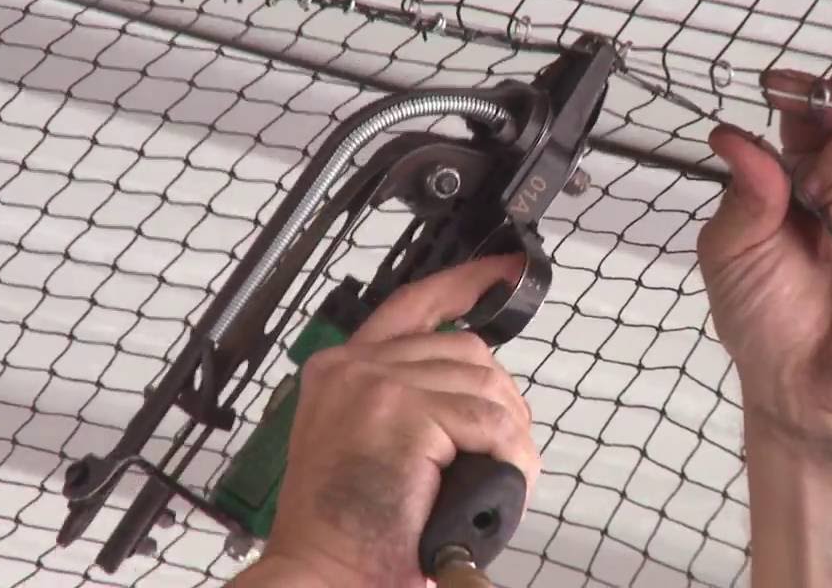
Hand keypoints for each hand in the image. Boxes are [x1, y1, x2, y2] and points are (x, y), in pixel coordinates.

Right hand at [238, 256, 539, 587]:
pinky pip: (488, 422)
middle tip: (505, 447)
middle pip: (466, 349)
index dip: (465, 284)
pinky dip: (509, 456)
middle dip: (501, 398)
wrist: (322, 572)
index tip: (504, 272)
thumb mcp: (368, 447)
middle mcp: (353, 368)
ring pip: (484, 387)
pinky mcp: (403, 412)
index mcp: (341, 371)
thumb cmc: (347, 531)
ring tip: (501, 479)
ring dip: (509, 437)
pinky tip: (499, 484)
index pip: (414, 306)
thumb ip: (407, 403)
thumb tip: (474, 391)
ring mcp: (376, 385)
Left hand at [697, 53, 831, 462]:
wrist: (805, 391)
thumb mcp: (730, 249)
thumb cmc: (767, 327)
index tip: (778, 86)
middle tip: (830, 100)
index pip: (820, 114)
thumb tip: (733, 134)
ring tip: (819, 201)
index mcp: (808, 182)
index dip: (806, 90)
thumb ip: (742, 188)